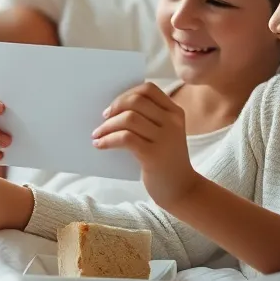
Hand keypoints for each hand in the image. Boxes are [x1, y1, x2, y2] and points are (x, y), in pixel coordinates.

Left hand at [91, 82, 197, 204]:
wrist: (182, 190)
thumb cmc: (166, 161)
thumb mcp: (164, 135)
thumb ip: (147, 120)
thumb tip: (111, 110)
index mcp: (175, 113)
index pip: (148, 90)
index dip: (126, 94)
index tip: (114, 107)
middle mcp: (172, 122)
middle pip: (136, 101)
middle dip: (114, 108)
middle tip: (103, 120)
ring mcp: (165, 138)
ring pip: (129, 118)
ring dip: (107, 126)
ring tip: (97, 134)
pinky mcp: (153, 155)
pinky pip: (125, 138)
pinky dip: (108, 140)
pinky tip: (100, 145)